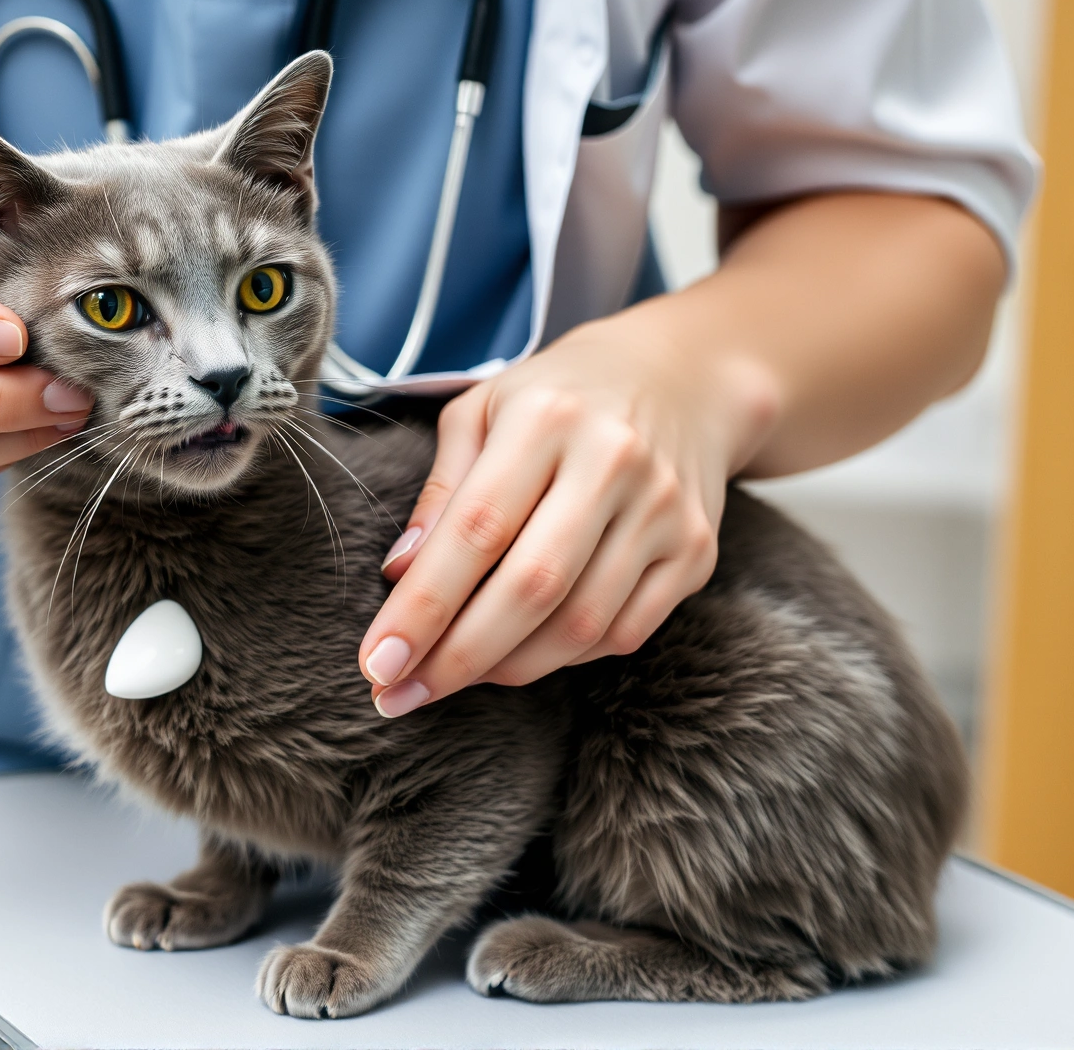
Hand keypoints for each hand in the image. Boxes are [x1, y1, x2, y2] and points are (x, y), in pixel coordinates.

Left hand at [357, 310, 775, 715]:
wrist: (683, 378)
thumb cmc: (557, 399)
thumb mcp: (483, 412)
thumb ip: (441, 491)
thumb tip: (399, 575)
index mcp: (546, 419)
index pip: (475, 530)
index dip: (423, 606)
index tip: (378, 662)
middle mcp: (613, 461)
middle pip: (530, 587)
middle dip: (456, 657)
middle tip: (399, 696)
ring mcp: (664, 510)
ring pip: (580, 624)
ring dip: (506, 668)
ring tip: (451, 679)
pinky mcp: (695, 552)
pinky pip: (624, 632)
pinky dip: (563, 659)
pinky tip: (520, 656)